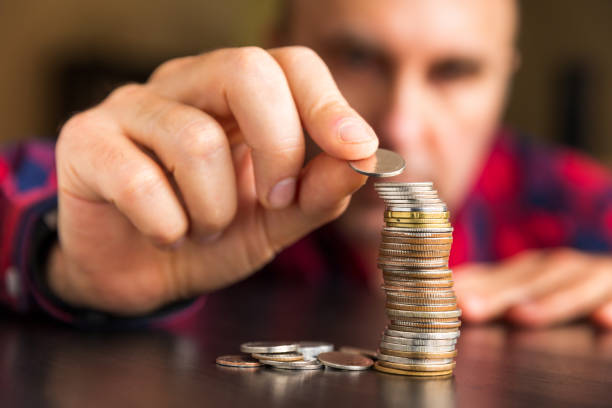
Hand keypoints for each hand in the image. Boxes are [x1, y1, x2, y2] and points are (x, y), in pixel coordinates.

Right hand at [50, 46, 377, 314]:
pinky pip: (139, 180)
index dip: (327, 104)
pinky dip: (168, 225)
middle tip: (273, 201)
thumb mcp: (275, 221)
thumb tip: (365, 160)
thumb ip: (317, 191)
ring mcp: (131, 107)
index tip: (356, 149)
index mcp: (235, 97)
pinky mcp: (86, 141)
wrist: (136, 271)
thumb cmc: (207, 235)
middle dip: (278, 149)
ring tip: (205, 229)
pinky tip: (166, 234)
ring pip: (196, 140)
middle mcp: (184, 86)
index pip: (290, 64)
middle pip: (246, 73)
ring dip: (215, 208)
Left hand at [454, 248, 611, 327]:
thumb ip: (496, 288)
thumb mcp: (533, 284)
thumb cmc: (572, 285)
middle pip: (528, 280)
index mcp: (533, 268)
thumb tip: (449, 292)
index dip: (469, 283)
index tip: (440, 295)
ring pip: (573, 286)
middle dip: (498, 294)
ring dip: (549, 300)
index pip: (497, 274)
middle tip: (468, 308)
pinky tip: (603, 319)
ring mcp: (594, 276)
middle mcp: (561, 267)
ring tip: (522, 316)